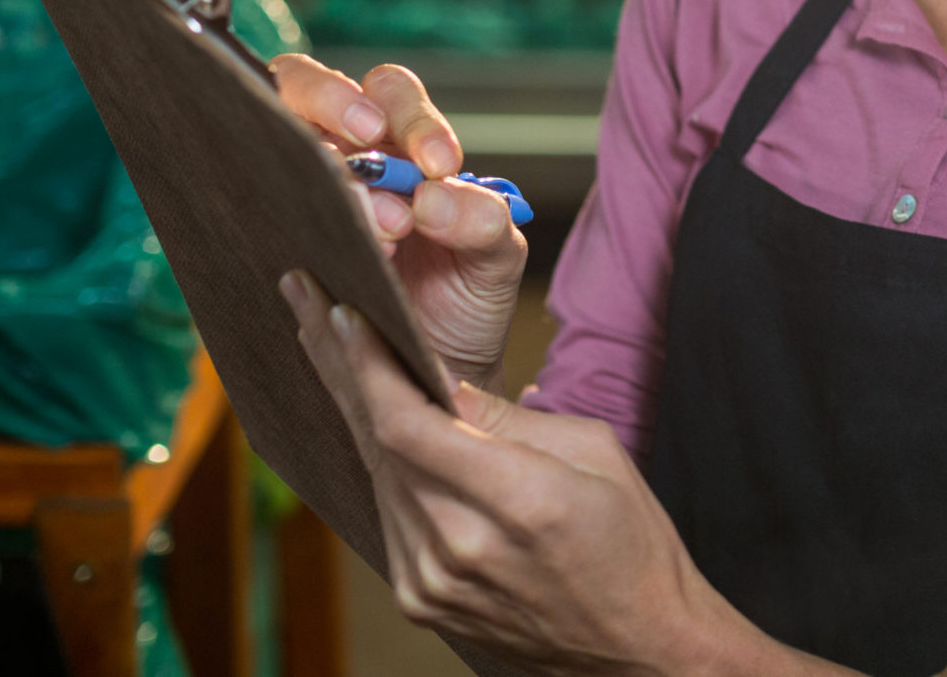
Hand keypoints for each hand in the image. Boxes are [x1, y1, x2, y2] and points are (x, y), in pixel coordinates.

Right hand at [272, 55, 524, 392]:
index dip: (410, 115)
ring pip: (279, 145)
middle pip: (307, 88)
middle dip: (335, 105)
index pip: (389, 93)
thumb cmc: (465, 299)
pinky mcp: (275, 243)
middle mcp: (344, 162)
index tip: (438, 163)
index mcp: (402, 149)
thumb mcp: (496, 259)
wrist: (436, 371)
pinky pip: (252, 209)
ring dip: (325, 175)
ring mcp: (302, 199)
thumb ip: (484, 220)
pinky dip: (285, 217)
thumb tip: (433, 196)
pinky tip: (332, 254)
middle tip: (372, 149)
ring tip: (382, 233)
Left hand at [279, 268, 794, 676]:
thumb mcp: (594, 452)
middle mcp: (459, 547)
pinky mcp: (420, 601)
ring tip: (332, 349)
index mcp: (516, 500)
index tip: (344, 314)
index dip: (368, 366)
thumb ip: (507, 419)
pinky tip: (372, 422)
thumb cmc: (632, 540)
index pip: (410, 424)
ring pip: (377, 477)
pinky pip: (388, 515)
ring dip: (355, 411)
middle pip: (377, 444)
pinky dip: (381, 463)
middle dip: (341, 369)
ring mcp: (431, 582)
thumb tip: (441, 380)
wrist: (636, 640)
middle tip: (309, 306)